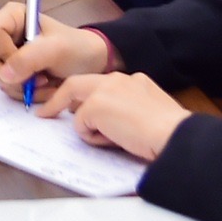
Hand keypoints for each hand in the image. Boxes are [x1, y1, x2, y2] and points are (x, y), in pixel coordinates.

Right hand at [0, 1, 111, 100]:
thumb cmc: (76, 48)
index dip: (5, 52)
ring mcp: (7, 55)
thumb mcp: (56, 49)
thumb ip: (29, 58)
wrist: (91, 64)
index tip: (30, 61)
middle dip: (16, 77)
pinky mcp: (13, 72)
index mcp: (12, 17)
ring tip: (48, 85)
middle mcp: (5, 35)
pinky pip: (8, 88)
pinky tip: (45, 89)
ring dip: (23, 88)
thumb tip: (4, 75)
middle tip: (41, 80)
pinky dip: (26, 94)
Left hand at [39, 72, 192, 160]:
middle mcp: (117, 80)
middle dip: (59, 99)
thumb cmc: (170, 133)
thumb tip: (111, 122)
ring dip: (86, 125)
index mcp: (134, 80)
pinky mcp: (95, 105)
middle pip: (77, 84)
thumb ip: (129, 110)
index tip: (77, 107)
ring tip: (110, 139)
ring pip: (77, 104)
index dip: (87, 97)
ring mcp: (104, 90)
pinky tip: (114, 140)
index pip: (101, 85)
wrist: (174, 135)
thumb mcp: (150, 113)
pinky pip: (80, 125)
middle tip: (46, 113)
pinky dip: (92, 137)